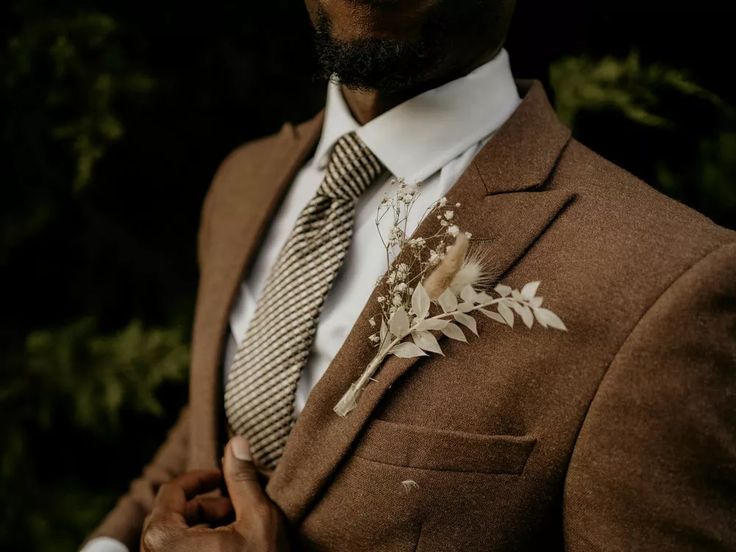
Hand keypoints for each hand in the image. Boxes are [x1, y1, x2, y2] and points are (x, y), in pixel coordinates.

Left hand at [141, 436, 289, 550]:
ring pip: (173, 537)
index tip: (224, 477)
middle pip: (171, 514)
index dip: (202, 478)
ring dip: (203, 526)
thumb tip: (236, 442)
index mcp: (164, 539)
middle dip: (205, 505)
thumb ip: (243, 478)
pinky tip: (227, 550)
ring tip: (235, 531)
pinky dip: (197, 546)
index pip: (172, 491)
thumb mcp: (258, 519)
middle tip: (235, 508)